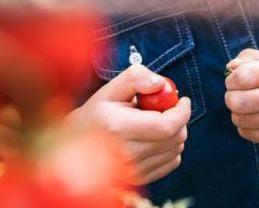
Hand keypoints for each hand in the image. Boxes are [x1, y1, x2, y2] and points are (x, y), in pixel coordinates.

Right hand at [68, 64, 190, 183]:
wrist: (75, 146)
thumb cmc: (96, 113)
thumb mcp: (111, 89)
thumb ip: (136, 77)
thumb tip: (160, 83)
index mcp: (119, 128)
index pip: (166, 125)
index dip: (182, 112)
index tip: (183, 100)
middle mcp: (127, 153)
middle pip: (174, 138)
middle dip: (179, 120)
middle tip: (168, 108)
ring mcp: (133, 171)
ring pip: (175, 150)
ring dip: (175, 133)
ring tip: (156, 122)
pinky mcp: (139, 179)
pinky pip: (171, 163)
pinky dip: (170, 148)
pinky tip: (155, 138)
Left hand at [224, 49, 258, 144]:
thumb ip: (250, 57)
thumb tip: (229, 68)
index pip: (243, 77)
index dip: (231, 79)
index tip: (235, 79)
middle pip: (238, 102)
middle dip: (231, 96)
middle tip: (238, 94)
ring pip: (241, 119)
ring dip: (237, 112)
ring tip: (247, 105)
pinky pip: (249, 134)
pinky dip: (244, 125)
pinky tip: (254, 117)